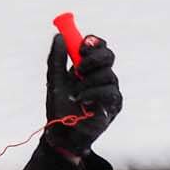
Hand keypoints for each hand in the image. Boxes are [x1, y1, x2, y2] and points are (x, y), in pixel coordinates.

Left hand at [43, 33, 121, 156]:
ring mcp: (110, 89)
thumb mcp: (54, 80)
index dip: (92, 43)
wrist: (61, 133)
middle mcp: (101, 75)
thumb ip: (57, 59)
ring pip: (108, 74)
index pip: (98, 46)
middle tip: (79, 68)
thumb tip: (59, 36)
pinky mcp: (115, 104)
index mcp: (88, 67)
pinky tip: (82, 100)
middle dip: (93, 59)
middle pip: (108, 55)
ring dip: (88, 82)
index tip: (81, 46)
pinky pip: (109, 92)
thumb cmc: (59, 107)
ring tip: (74, 94)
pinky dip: (93, 94)